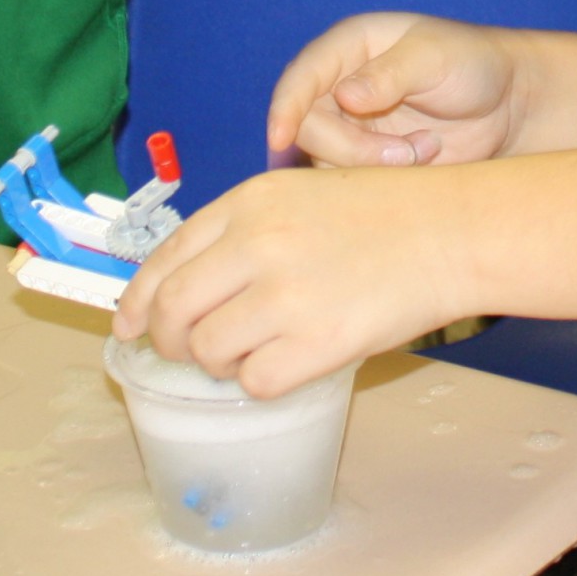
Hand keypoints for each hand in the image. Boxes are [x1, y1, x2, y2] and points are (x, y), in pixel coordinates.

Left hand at [113, 163, 466, 394]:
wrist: (448, 231)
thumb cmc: (381, 213)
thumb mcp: (299, 194)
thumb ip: (241, 232)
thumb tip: (182, 292)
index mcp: (249, 202)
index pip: (165, 257)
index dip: (137, 299)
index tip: (128, 325)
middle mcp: (257, 244)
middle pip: (171, 311)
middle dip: (168, 340)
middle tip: (187, 352)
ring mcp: (284, 295)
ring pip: (207, 351)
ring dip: (219, 363)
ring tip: (251, 352)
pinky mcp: (316, 342)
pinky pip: (255, 381)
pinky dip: (261, 380)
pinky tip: (285, 363)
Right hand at [267, 12, 524, 167]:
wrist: (509, 105)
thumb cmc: (473, 64)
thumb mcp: (436, 58)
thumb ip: (390, 74)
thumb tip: (344, 97)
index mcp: (349, 47)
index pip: (300, 77)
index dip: (285, 108)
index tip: (280, 139)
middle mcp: (339, 86)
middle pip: (307, 128)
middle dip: (351, 149)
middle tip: (407, 154)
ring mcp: (351, 126)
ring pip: (325, 160)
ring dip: (371, 166)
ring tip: (424, 151)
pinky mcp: (367, 160)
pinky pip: (350, 180)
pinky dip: (382, 180)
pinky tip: (423, 161)